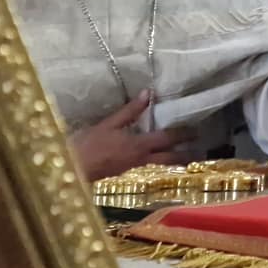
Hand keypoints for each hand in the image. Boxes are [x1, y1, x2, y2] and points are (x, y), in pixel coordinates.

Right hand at [70, 90, 195, 180]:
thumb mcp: (108, 124)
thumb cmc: (86, 145)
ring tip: (186, 158)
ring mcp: (132, 169)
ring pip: (159, 165)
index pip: (168, 139)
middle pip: (169, 159)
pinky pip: (147, 168)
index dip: (183, 134)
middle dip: (185, 154)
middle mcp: (140, 160)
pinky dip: (157, 164)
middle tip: (200, 150)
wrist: (68, 169)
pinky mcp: (123, 174)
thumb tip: (148, 94)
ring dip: (174, 161)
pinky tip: (156, 161)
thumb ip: (130, 111)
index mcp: (138, 146)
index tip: (197, 131)